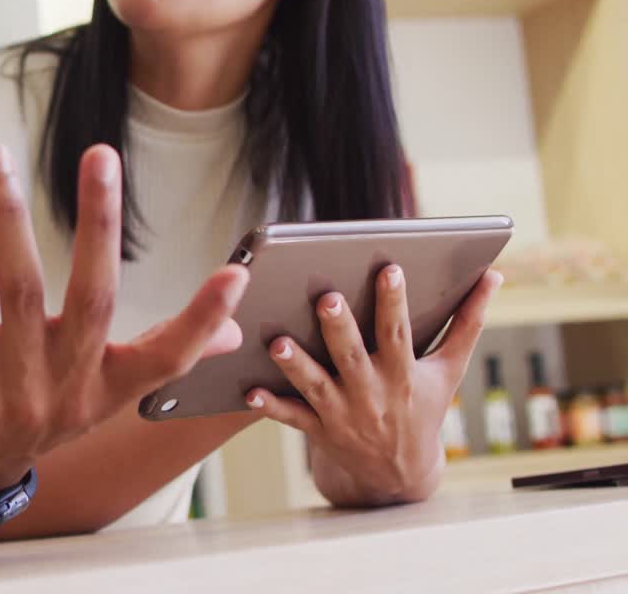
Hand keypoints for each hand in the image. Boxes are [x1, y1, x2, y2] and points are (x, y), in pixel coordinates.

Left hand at [0, 144, 247, 514]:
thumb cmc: (40, 412)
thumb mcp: (103, 395)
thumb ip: (161, 355)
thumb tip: (235, 332)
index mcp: (109, 390)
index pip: (168, 359)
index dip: (204, 320)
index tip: (236, 274)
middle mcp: (67, 390)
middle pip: (93, 298)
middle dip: (100, 222)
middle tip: (101, 154)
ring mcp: (14, 389)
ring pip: (19, 288)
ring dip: (8, 216)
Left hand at [246, 265, 504, 505]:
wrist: (401, 474)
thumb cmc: (423, 407)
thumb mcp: (448, 369)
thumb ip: (467, 322)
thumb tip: (494, 276)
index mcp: (403, 373)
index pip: (399, 332)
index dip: (395, 302)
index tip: (390, 269)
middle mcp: (371, 392)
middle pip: (352, 356)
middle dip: (339, 329)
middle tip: (327, 299)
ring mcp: (342, 413)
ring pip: (315, 386)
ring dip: (296, 365)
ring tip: (277, 342)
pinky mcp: (318, 429)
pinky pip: (291, 417)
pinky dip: (270, 406)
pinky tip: (248, 390)